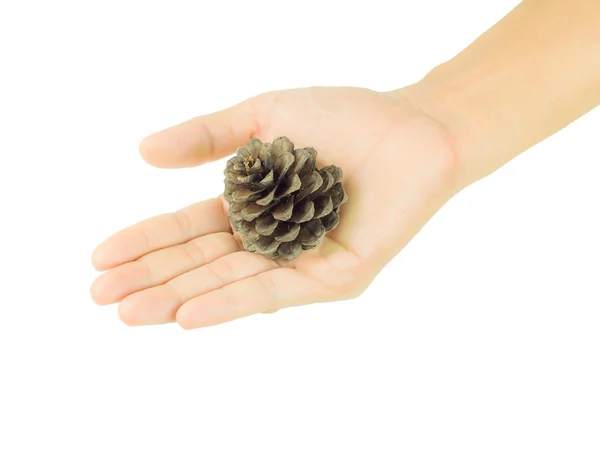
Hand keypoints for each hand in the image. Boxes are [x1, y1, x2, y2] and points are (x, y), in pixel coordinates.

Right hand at [90, 86, 459, 328]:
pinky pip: (276, 290)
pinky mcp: (333, 276)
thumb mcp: (261, 118)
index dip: (145, 243)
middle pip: (203, 263)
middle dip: (151, 279)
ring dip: (180, 299)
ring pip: (231, 283)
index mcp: (253, 205)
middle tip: (100, 296)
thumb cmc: (343, 118)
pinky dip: (232, 302)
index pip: (189, 230)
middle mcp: (272, 239)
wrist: (413, 127)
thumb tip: (142, 152)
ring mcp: (301, 261)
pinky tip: (188, 315)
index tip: (99, 258)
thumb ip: (207, 138)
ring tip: (131, 312)